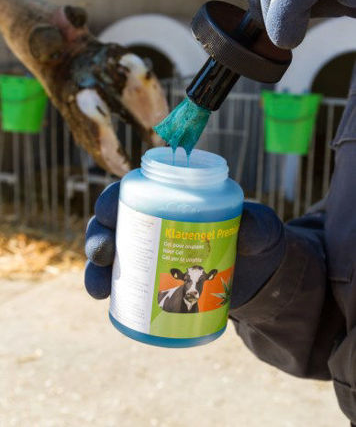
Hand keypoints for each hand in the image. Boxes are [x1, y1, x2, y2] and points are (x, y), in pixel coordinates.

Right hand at [84, 184, 287, 306]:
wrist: (257, 278)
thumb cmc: (253, 240)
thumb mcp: (260, 229)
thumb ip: (256, 225)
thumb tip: (246, 227)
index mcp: (172, 200)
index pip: (134, 193)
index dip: (112, 199)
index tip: (107, 212)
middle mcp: (153, 224)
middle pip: (114, 225)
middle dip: (99, 238)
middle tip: (104, 254)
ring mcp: (150, 254)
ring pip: (112, 257)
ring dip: (96, 271)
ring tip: (100, 290)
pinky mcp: (151, 282)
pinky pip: (123, 286)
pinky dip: (111, 293)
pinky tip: (109, 305)